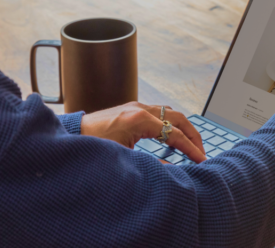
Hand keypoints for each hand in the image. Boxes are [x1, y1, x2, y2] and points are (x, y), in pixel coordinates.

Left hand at [80, 102, 207, 162]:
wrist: (73, 134)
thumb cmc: (92, 146)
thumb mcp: (124, 158)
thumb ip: (151, 163)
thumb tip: (171, 169)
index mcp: (140, 119)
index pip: (175, 134)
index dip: (191, 149)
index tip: (202, 160)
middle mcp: (141, 108)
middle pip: (179, 118)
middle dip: (193, 136)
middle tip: (202, 152)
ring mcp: (137, 106)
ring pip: (171, 113)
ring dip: (184, 128)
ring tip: (191, 145)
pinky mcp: (132, 108)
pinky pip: (160, 113)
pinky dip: (171, 124)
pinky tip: (172, 137)